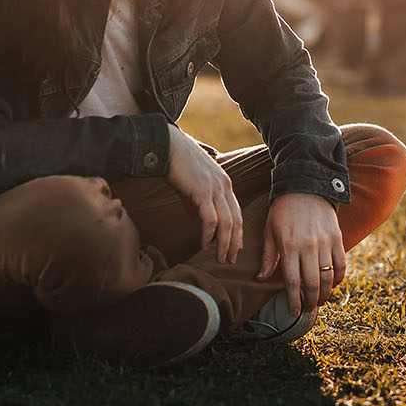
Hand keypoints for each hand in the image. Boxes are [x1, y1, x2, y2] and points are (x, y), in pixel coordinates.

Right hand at [165, 125, 243, 262]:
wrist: (167, 146)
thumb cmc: (178, 165)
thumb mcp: (193, 186)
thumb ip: (198, 202)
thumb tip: (198, 218)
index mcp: (225, 185)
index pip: (237, 213)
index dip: (238, 233)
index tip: (235, 248)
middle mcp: (224, 187)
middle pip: (236, 221)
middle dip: (234, 243)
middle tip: (230, 260)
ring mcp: (215, 189)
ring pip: (227, 223)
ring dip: (224, 244)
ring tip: (219, 258)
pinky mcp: (202, 192)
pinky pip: (210, 219)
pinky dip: (208, 235)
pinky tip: (204, 245)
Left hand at [258, 193, 347, 314]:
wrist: (305, 188)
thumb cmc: (283, 211)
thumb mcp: (270, 231)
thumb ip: (268, 256)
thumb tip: (261, 278)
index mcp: (289, 246)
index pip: (292, 281)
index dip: (293, 300)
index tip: (293, 311)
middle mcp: (308, 246)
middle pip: (312, 283)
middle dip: (310, 301)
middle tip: (307, 310)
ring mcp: (325, 243)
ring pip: (328, 277)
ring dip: (325, 293)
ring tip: (319, 301)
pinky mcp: (337, 238)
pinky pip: (341, 264)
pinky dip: (338, 278)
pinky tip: (333, 285)